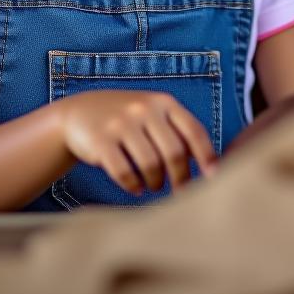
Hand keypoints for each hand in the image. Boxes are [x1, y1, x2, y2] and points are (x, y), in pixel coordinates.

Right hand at [59, 90, 216, 195]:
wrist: (80, 112)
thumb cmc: (129, 120)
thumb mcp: (154, 115)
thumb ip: (179, 133)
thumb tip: (211, 165)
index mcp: (164, 102)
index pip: (193, 130)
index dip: (207, 156)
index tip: (214, 179)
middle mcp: (144, 108)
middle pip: (174, 152)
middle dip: (180, 178)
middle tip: (180, 191)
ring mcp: (121, 123)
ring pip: (150, 165)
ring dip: (156, 182)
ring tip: (155, 185)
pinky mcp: (100, 140)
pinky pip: (123, 172)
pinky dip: (133, 185)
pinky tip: (136, 187)